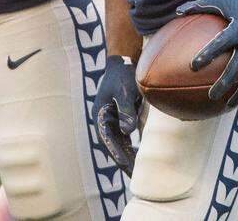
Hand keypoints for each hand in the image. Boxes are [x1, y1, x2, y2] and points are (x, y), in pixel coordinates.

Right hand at [91, 55, 140, 174]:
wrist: (122, 63)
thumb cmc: (122, 75)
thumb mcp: (124, 91)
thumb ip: (126, 110)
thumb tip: (128, 131)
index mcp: (100, 114)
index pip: (107, 139)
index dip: (116, 153)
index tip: (125, 165)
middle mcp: (103, 120)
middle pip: (112, 144)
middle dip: (122, 160)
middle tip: (134, 175)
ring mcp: (110, 120)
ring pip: (117, 143)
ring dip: (125, 156)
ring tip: (136, 171)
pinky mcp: (118, 119)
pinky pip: (123, 137)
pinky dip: (129, 147)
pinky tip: (137, 156)